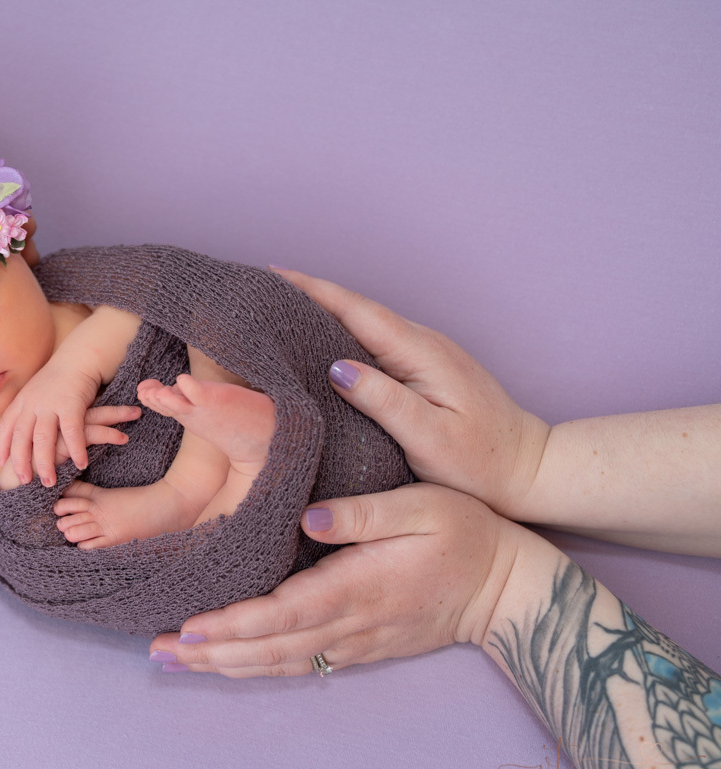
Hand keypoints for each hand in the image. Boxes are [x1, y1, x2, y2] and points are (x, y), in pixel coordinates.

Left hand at [0, 360, 102, 487]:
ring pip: (43, 439)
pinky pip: (72, 433)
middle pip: (22, 438)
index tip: (1, 463)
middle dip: (20, 462)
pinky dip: (76, 450)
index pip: (5, 427)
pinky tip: (81, 464)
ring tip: (49, 482)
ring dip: (45, 463)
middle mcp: (32, 404)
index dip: (2, 446)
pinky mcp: (71, 405)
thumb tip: (20, 430)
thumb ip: (26, 410)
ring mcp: (50, 404)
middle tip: (23, 481)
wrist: (78, 358)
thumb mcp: (34, 392)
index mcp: (21, 401)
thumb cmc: (58, 379)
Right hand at [0, 405, 139, 489]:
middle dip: (114, 410)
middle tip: (136, 409)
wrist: (10, 483)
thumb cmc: (27, 469)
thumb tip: (76, 444)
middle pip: (88, 410)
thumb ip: (58, 447)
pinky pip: (88, 436)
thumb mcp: (43, 453)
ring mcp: (56, 431)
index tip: (121, 409)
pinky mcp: (59, 444)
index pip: (80, 410)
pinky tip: (122, 439)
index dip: (101, 409)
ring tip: (136, 417)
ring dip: (116, 418)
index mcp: (47, 419)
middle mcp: (51, 420)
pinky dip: (106, 436)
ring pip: (91, 419)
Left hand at [149, 483, 524, 676]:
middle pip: (267, 647)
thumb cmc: (465, 535)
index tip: (188, 628)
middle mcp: (348, 623)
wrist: (506, 587)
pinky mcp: (359, 647)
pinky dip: (257, 668)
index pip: (281, 612)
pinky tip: (230, 666)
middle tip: (158, 650)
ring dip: (225, 665)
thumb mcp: (422, 506)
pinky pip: (298, 664)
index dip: (232, 625)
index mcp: (355, 586)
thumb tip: (308, 516)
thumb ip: (363, 514)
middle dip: (210, 652)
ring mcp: (353, 642)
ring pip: (278, 661)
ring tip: (177, 661)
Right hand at [272, 267, 550, 518]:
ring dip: (320, 312)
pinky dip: (339, 334)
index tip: (272, 276)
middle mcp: (421, 343)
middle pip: (354, 309)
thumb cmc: (480, 464)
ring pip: (361, 324)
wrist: (529, 471)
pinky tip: (316, 343)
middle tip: (260, 289)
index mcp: (421, 352)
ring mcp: (423, 354)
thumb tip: (338, 367)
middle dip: (307, 294)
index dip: (312, 291)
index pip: (357, 310)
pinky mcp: (422, 370)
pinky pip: (371, 342)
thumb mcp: (431, 438)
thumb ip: (386, 401)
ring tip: (276, 311)